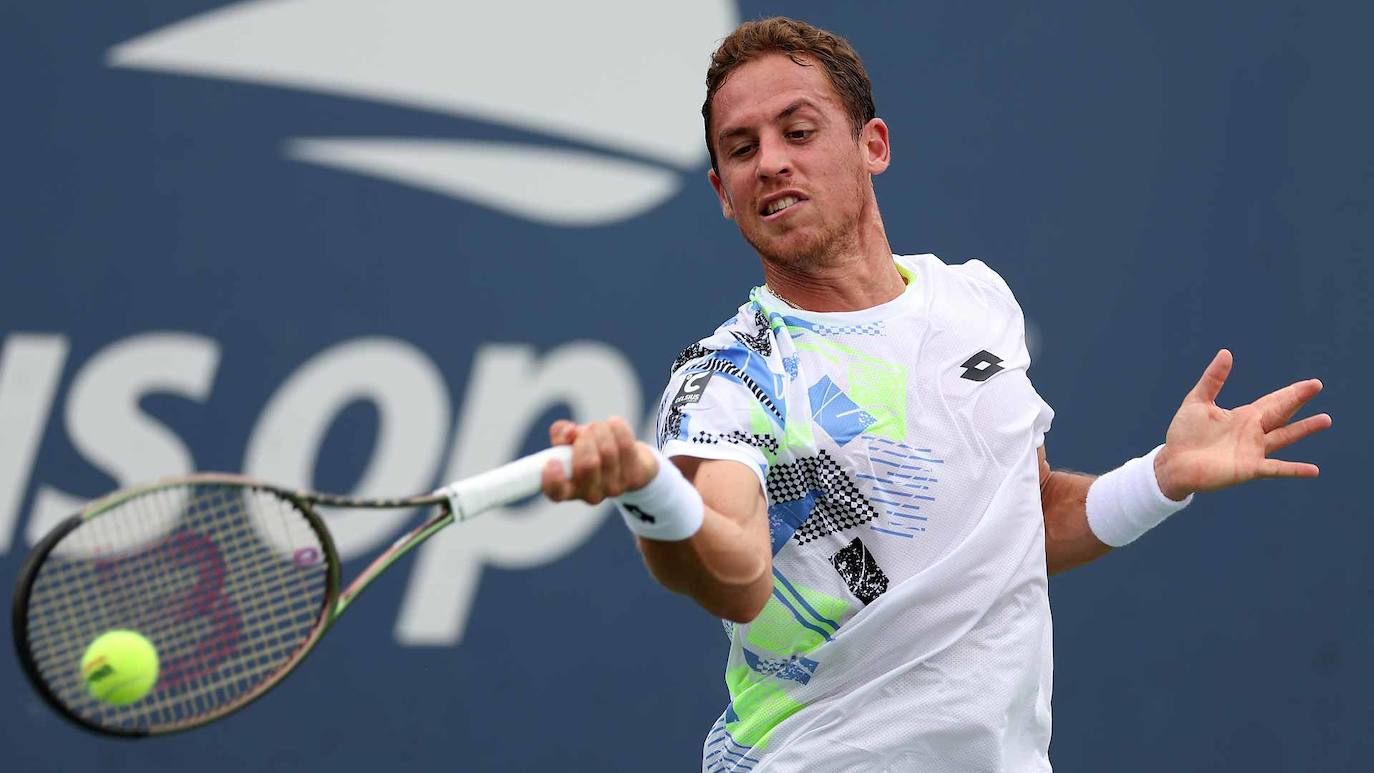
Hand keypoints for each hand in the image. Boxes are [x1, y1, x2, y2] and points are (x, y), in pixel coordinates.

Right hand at [540, 417, 658, 503]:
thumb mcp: (570, 442)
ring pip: (607, 451)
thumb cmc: (591, 451)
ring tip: (600, 427)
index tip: (553, 461)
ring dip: (601, 430)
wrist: (630, 461)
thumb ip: (561, 434)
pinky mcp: (634, 478)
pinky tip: (614, 424)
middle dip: (585, 438)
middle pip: (587, 464)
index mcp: (569, 488)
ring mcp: (614, 489)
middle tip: (586, 431)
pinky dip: (618, 428)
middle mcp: (590, 494)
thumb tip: (569, 432)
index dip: (553, 479)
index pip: (556, 493)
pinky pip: (625, 445)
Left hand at [1154, 349, 1331, 500]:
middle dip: (1298, 399)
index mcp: (1243, 417)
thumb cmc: (1184, 434)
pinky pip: (1276, 468)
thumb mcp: (1197, 401)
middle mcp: (1253, 433)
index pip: (1273, 401)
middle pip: (1282, 413)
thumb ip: (1213, 379)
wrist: (1173, 464)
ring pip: (1285, 437)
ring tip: (1325, 420)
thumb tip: (1226, 352)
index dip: (1290, 392)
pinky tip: (1313, 470)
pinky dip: (1294, 469)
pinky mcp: (1248, 468)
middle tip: (1317, 385)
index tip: (1310, 383)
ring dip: (1304, 429)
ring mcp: (1253, 451)